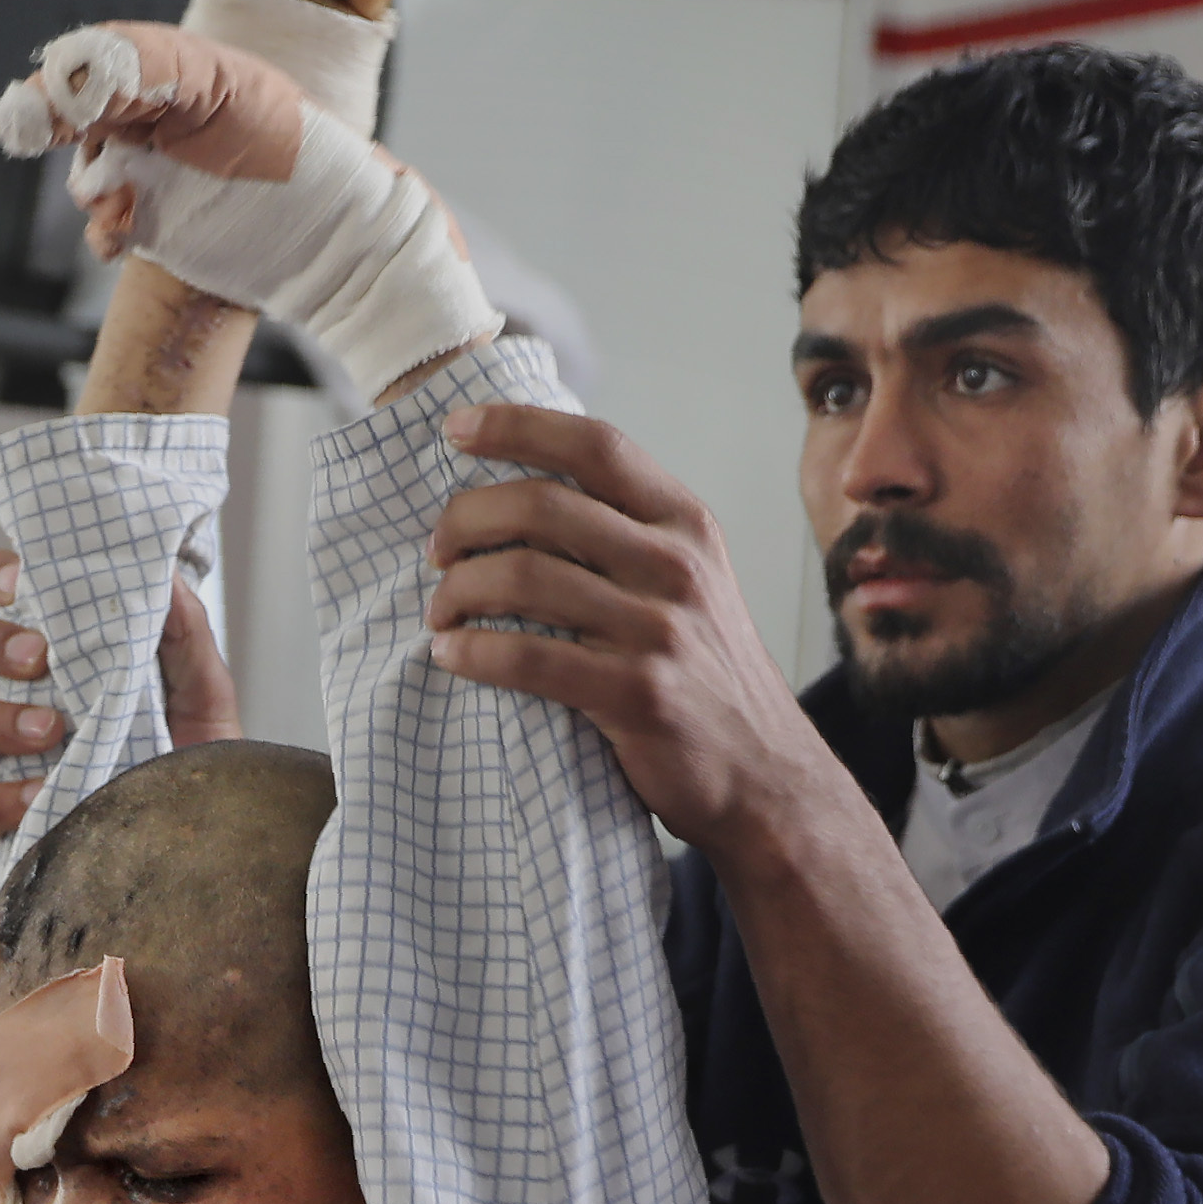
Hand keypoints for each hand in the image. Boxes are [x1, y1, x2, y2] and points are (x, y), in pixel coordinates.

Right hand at [0, 547, 240, 855]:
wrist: (208, 838)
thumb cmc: (194, 758)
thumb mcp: (205, 691)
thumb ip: (184, 633)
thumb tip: (161, 575)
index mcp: (53, 657)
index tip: (23, 582)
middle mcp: (15, 701)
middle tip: (39, 657)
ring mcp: (3, 763)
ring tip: (50, 730)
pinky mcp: (3, 824)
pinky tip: (40, 795)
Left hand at [419, 401, 861, 866]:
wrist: (766, 776)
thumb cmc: (706, 675)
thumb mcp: (690, 582)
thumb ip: (628, 536)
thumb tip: (527, 496)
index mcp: (685, 522)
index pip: (594, 446)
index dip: (516, 427)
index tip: (456, 430)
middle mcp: (675, 565)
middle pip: (542, 505)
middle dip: (466, 519)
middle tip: (436, 551)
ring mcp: (659, 630)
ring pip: (524, 577)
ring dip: (458, 590)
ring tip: (439, 612)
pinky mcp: (638, 694)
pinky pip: (527, 657)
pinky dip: (473, 652)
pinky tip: (451, 655)